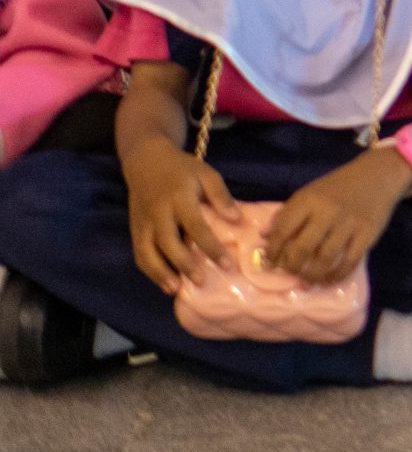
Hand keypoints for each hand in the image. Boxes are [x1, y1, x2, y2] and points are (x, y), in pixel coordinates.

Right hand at [125, 138, 241, 293]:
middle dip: (184, 264)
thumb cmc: (182, 170)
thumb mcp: (206, 174)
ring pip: (147, 252)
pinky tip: (164, 282)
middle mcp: (158, 213)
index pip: (196, 226)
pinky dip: (149, 270)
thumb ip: (221, 196)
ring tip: (176, 289)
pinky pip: (139, 253)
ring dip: (160, 273)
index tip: (227, 264)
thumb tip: (238, 220)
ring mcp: (142, 223)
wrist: (146, 161)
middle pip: (168, 243)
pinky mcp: (134, 229)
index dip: (211, 247)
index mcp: (179, 198)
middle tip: (202, 282)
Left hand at [263, 149, 409, 285]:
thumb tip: (264, 237)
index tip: (270, 261)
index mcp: (309, 200)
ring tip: (306, 281)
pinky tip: (328, 279)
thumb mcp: (310, 192)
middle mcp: (328, 212)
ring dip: (311, 275)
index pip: (283, 230)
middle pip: (302, 248)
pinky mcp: (367, 234)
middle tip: (289, 273)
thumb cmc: (338, 186)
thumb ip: (288, 213)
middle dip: (291, 266)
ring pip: (325, 258)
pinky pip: (349, 262)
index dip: (273, 250)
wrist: (377, 175)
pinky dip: (336, 275)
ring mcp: (349, 224)